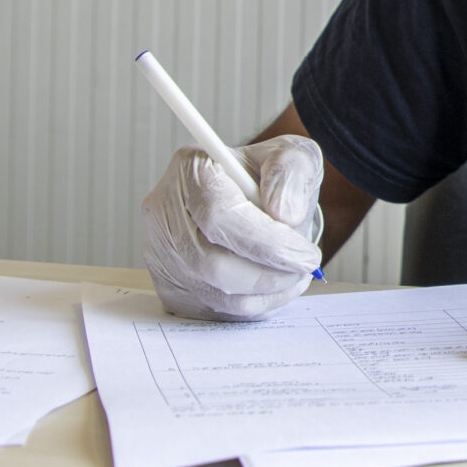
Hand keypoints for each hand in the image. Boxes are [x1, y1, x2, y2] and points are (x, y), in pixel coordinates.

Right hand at [139, 137, 325, 320]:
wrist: (252, 196)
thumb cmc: (268, 176)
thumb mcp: (292, 156)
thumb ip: (291, 174)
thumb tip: (284, 214)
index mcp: (190, 169)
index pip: (220, 216)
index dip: (268, 243)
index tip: (306, 254)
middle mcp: (164, 212)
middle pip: (212, 263)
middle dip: (269, 274)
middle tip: (305, 268)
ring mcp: (160, 252)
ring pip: (213, 293)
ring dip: (265, 294)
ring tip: (294, 275)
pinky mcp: (170, 285)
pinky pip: (212, 310)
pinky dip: (252, 306)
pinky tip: (273, 286)